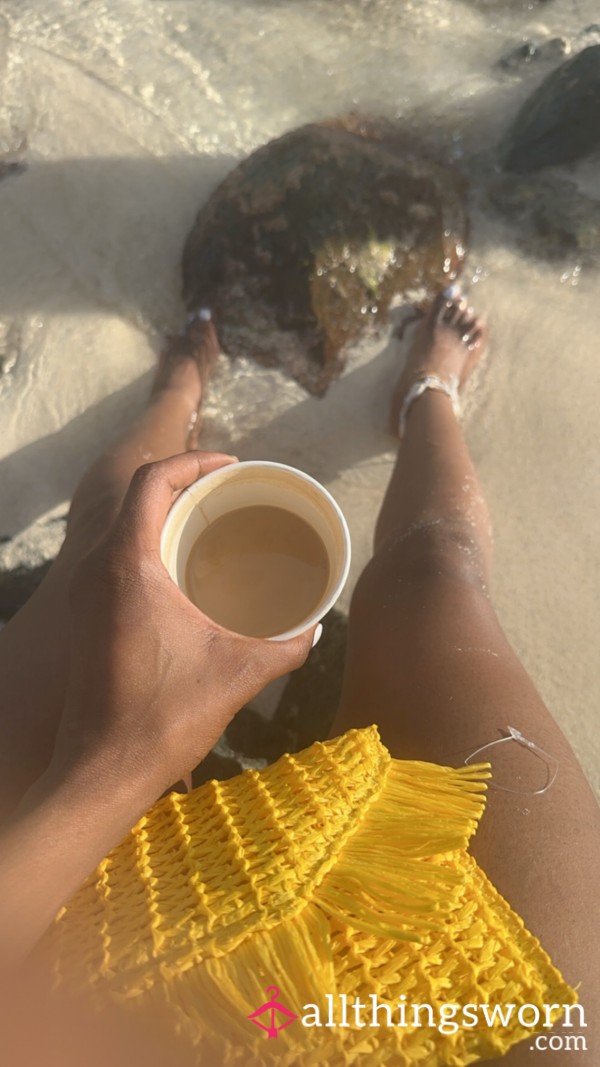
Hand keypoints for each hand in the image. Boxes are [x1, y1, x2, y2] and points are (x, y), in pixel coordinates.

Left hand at [50, 451, 316, 807]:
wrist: (101, 770)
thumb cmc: (161, 719)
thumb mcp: (237, 674)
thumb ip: (286, 646)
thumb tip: (315, 628)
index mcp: (128, 566)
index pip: (151, 481)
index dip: (191, 460)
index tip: (229, 464)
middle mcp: (97, 569)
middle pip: (137, 497)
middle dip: (182, 482)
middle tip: (229, 491)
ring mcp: (85, 593)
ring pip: (123, 526)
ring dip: (163, 513)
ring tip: (212, 522)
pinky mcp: (85, 615)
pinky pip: (115, 556)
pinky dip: (149, 544)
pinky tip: (185, 570)